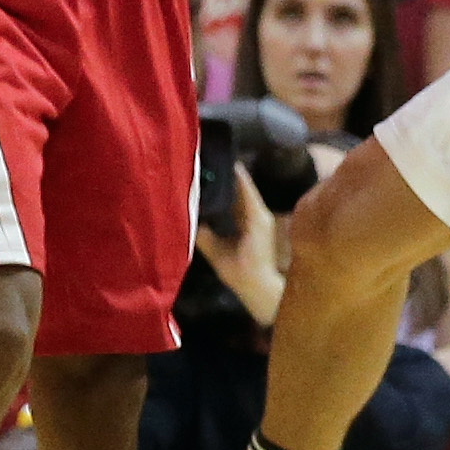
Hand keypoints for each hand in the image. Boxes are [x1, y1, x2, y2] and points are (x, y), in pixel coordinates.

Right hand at [192, 164, 285, 324]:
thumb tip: (188, 216)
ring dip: (225, 187)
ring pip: (240, 194)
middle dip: (223, 176)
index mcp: (254, 214)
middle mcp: (259, 211)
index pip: (241, 180)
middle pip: (241, 184)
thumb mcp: (219, 254)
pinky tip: (213, 198)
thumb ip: (203, 235)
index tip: (210, 157)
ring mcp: (260, 218)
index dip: (227, 168)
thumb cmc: (243, 272)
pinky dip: (228, 200)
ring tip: (203, 178)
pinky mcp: (256, 226)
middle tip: (201, 166)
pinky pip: (241, 206)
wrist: (261, 291)